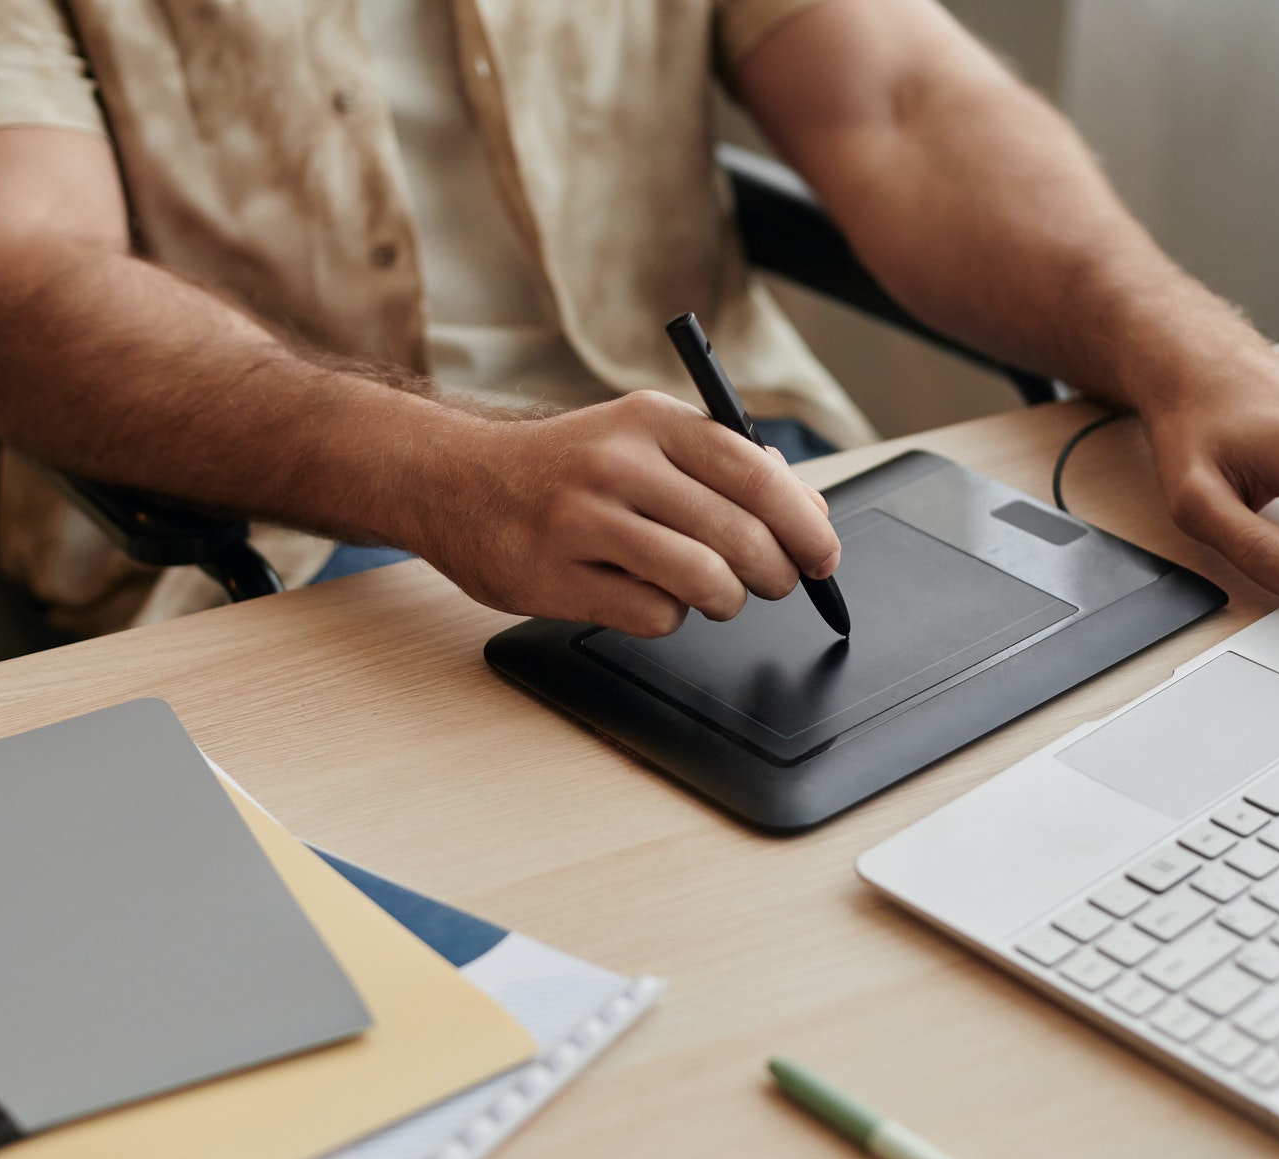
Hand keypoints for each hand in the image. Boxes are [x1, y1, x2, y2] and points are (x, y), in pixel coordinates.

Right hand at [410, 391, 838, 636]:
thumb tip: (808, 513)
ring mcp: (584, 521)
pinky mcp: (558, 577)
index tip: (824, 556)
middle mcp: (618, 464)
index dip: (805, 523)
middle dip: (775, 573)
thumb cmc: (564, 467)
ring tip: (718, 596)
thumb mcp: (639, 439)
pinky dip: (668, 617)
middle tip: (776, 584)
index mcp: (650, 420)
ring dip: (726, 601)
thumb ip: (719, 467)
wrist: (454, 482)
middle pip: (739, 535)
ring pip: (704, 582)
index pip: (756, 473)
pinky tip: (649, 597)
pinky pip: (654, 615)